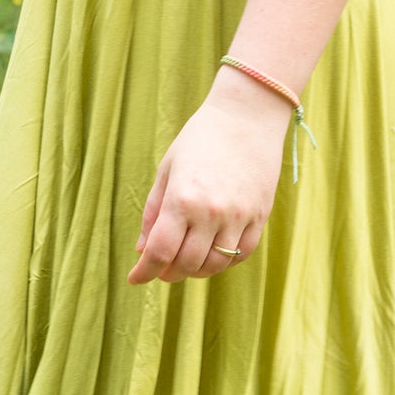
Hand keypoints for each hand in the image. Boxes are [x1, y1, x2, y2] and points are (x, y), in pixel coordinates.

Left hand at [128, 67, 291, 283]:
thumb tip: (142, 250)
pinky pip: (240, 254)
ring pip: (215, 265)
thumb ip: (153, 212)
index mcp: (182, 199)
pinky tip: (212, 252)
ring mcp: (239, 216)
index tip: (135, 278)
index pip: (160, 251)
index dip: (145, 271)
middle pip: (186, 264)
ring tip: (186, 261)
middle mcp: (211, 213)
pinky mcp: (260, 216)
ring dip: (196, 270)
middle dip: (168, 273)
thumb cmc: (200, 139)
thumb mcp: (167, 170)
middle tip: (161, 269)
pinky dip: (224, 261)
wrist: (246, 116)